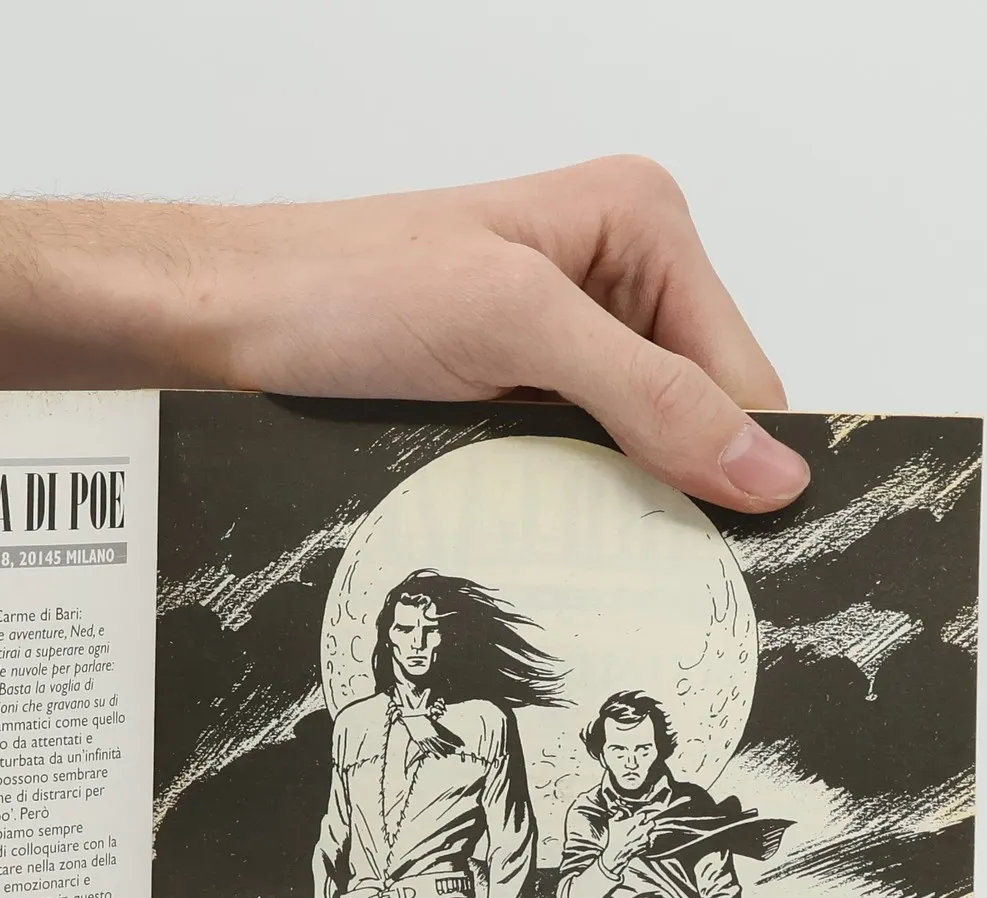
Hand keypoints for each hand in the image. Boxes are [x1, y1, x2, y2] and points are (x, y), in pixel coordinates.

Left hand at [0, 158, 808, 512]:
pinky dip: (560, 515)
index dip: (745, 465)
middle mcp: (608, 281)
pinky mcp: (503, 401)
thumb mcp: (515, 329)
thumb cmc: (341, 293)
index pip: (743, 371)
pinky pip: (567, 473)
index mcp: (639, 226)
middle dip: (677, 493)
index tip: (747, 558)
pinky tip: (539, 548)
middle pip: (693, 419)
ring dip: (612, 512)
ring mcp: (554, 347)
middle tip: (664, 582)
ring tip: (590, 565)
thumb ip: (648, 395)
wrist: (221, 324)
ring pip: (630, 457)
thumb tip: (765, 469)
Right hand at [600, 812, 658, 875]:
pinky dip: (647, 842)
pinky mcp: (647, 846)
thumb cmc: (613, 839)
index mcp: (634, 822)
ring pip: (653, 833)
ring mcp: (645, 838)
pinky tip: (640, 842)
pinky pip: (651, 841)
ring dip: (648, 833)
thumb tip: (620, 811)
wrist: (616, 854)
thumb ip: (617, 814)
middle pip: (652, 823)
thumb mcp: (611, 823)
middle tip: (643, 826)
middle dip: (648, 824)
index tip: (638, 819)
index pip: (643, 815)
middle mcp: (642, 830)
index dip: (640, 817)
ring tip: (641, 836)